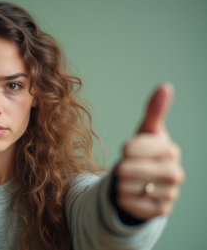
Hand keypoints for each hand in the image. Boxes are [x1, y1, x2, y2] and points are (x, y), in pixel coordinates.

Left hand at [115, 83, 183, 219]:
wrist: (147, 181)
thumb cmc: (145, 151)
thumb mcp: (147, 131)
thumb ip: (155, 110)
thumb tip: (166, 86)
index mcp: (170, 150)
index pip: (131, 149)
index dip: (126, 149)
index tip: (130, 150)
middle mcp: (175, 173)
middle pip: (127, 169)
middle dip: (121, 168)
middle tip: (129, 167)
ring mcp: (170, 194)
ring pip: (125, 187)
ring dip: (121, 183)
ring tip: (132, 179)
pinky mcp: (160, 211)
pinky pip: (128, 203)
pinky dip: (123, 198)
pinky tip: (132, 192)